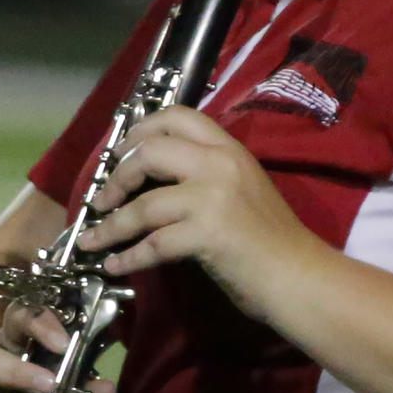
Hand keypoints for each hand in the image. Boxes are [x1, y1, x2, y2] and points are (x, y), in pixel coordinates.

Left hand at [77, 105, 319, 320]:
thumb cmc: (273, 239)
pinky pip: (152, 244)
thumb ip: (205, 175)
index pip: (177, 116)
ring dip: (110, 226)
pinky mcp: (207, 233)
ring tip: (91, 241)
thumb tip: (153, 182)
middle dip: (116, 176)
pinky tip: (115, 265)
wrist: (300, 276)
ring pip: (142, 204)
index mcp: (229, 149)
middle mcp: (219, 164)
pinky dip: (128, 256)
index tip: (119, 152)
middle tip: (103, 198)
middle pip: (150, 152)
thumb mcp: (242, 188)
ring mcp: (213, 197)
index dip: (140, 130)